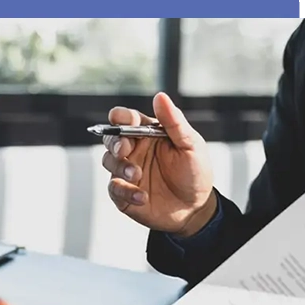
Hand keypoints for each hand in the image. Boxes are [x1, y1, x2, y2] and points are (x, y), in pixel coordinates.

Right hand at [101, 92, 215, 236]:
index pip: (126, 119)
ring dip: (120, 167)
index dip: (121, 117)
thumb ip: (174, 122)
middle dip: (114, 142)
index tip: (125, 121)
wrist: (196, 208)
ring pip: (109, 161)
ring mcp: (127, 172)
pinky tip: (142, 196)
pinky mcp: (124, 194)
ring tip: (137, 175)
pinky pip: (114, 189)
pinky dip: (125, 191)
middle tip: (125, 150)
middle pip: (111, 138)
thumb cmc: (195, 173)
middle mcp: (134, 151)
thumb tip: (160, 97)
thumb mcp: (191, 145)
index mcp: (147, 133)